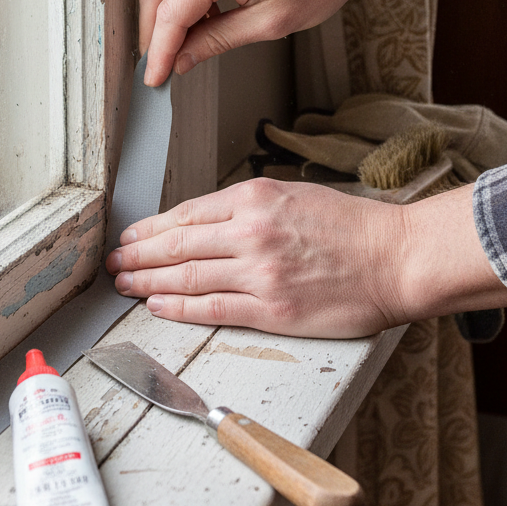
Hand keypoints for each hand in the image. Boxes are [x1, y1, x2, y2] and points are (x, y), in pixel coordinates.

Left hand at [105, 178, 506, 337]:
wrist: (394, 258)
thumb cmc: (350, 227)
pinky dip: (178, 306)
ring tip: (122, 283)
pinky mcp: (272, 308)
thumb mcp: (294, 196)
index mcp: (255, 198)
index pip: (187, 213)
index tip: (130, 236)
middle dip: (137, 254)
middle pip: (177, 243)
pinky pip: (212, 307)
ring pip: (186, 275)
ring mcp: (260, 271)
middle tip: (112, 262)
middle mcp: (251, 231)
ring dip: (146, 279)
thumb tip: (204, 223)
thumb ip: (249, 208)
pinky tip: (156, 304)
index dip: (150, 228)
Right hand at [139, 0, 481, 85]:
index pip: (172, 13)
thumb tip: (182, 59)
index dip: (159, 51)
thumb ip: (218, 40)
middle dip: (153, 34)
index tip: (154, 78)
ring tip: (184, 48)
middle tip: (160, 67)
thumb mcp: (272, 21)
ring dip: (167, 15)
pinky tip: (200, 22)